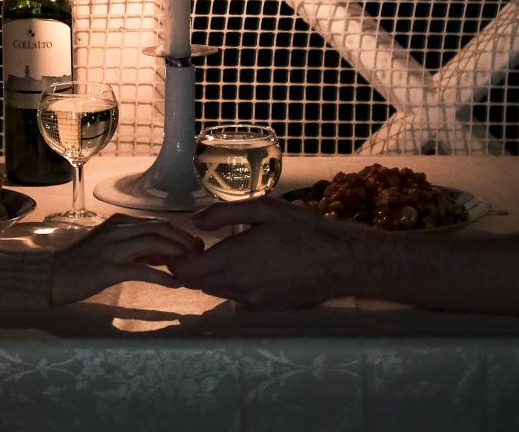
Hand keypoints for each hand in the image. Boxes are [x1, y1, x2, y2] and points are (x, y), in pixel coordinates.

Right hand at [51, 215, 204, 304]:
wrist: (51, 276)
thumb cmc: (80, 264)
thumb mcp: (109, 248)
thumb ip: (135, 247)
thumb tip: (164, 255)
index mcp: (118, 223)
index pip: (157, 223)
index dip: (180, 233)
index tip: (194, 245)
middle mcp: (117, 230)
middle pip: (160, 229)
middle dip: (184, 240)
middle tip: (199, 254)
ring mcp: (112, 249)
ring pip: (154, 244)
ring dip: (178, 254)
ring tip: (193, 266)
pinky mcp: (109, 269)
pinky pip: (142, 270)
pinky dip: (163, 276)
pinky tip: (176, 284)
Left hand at [168, 196, 365, 309]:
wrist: (342, 262)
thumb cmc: (304, 229)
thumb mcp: (265, 209)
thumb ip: (224, 213)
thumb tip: (195, 221)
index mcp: (236, 258)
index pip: (188, 272)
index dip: (176, 262)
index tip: (181, 248)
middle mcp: (240, 285)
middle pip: (199, 283)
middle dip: (194, 267)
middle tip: (202, 247)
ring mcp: (253, 300)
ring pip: (217, 291)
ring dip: (213, 276)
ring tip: (227, 255)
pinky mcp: (265, 308)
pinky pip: (236, 297)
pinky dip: (232, 284)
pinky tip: (250, 267)